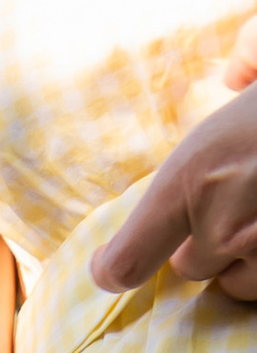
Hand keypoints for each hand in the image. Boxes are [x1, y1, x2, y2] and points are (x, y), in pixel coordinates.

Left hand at [95, 18, 256, 297]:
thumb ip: (240, 69)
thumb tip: (235, 68)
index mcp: (199, 174)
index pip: (129, 258)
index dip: (116, 267)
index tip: (109, 269)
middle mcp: (225, 225)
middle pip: (191, 267)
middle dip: (209, 240)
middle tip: (243, 195)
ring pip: (235, 284)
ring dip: (247, 258)